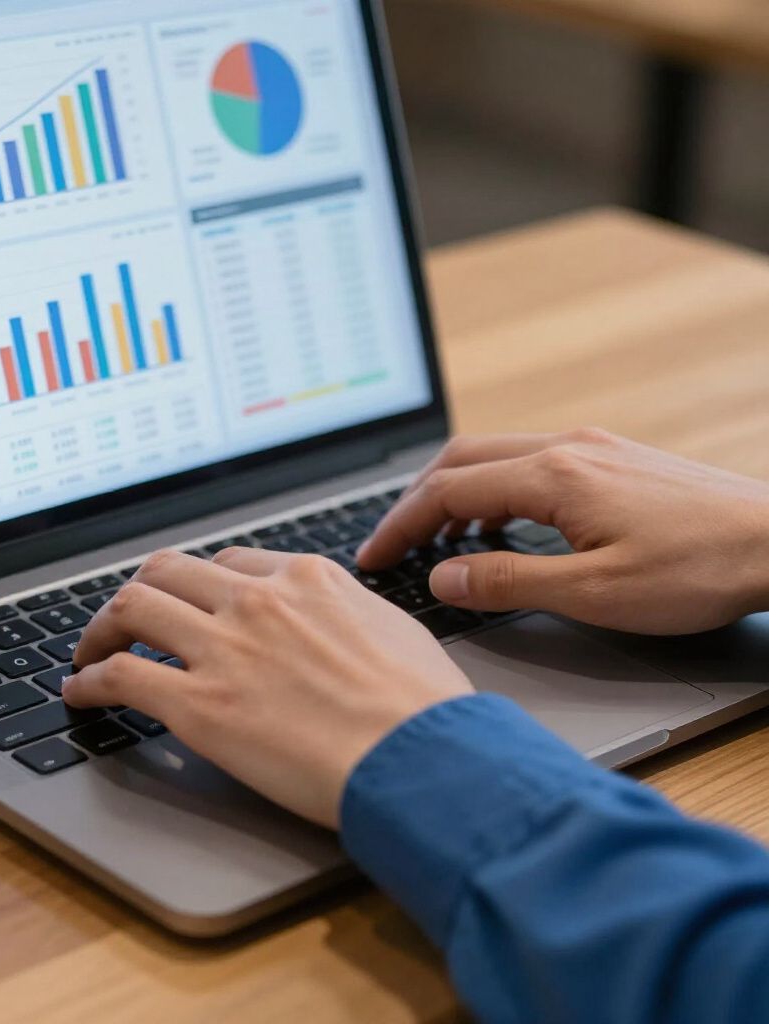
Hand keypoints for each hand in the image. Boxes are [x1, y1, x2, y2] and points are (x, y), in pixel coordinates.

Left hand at [63, 549, 472, 827]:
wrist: (421, 758)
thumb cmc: (422, 705)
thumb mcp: (392, 627)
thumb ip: (345, 610)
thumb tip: (330, 616)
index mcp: (306, 579)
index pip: (230, 561)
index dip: (201, 583)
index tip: (190, 603)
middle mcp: (257, 601)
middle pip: (169, 571)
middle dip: (140, 591)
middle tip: (127, 618)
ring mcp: (224, 649)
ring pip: (133, 607)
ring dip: (101, 628)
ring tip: (89, 651)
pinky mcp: (200, 706)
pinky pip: (121, 676)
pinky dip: (89, 680)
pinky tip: (80, 692)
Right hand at [359, 428, 768, 634]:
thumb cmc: (699, 569)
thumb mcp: (594, 592)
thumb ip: (509, 581)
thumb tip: (442, 575)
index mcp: (553, 474)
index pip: (447, 491)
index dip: (400, 525)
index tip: (373, 557)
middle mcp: (565, 447)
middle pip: (461, 459)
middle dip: (416, 502)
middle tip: (392, 545)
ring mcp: (591, 447)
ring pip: (494, 455)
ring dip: (454, 493)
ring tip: (437, 541)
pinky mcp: (611, 459)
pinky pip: (528, 462)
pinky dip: (493, 490)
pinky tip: (501, 525)